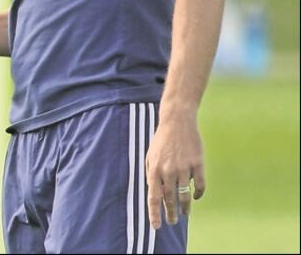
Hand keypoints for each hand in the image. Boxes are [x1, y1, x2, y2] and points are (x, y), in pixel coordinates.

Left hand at [145, 112, 205, 228]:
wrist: (177, 122)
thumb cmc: (161, 141)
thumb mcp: (150, 157)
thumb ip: (152, 175)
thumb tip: (156, 195)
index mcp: (154, 169)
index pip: (154, 197)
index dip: (155, 213)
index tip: (157, 226)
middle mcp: (168, 171)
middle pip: (170, 199)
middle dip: (170, 214)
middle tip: (172, 222)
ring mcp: (183, 168)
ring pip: (185, 195)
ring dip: (184, 207)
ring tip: (184, 214)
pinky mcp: (197, 164)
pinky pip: (199, 185)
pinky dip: (198, 193)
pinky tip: (196, 196)